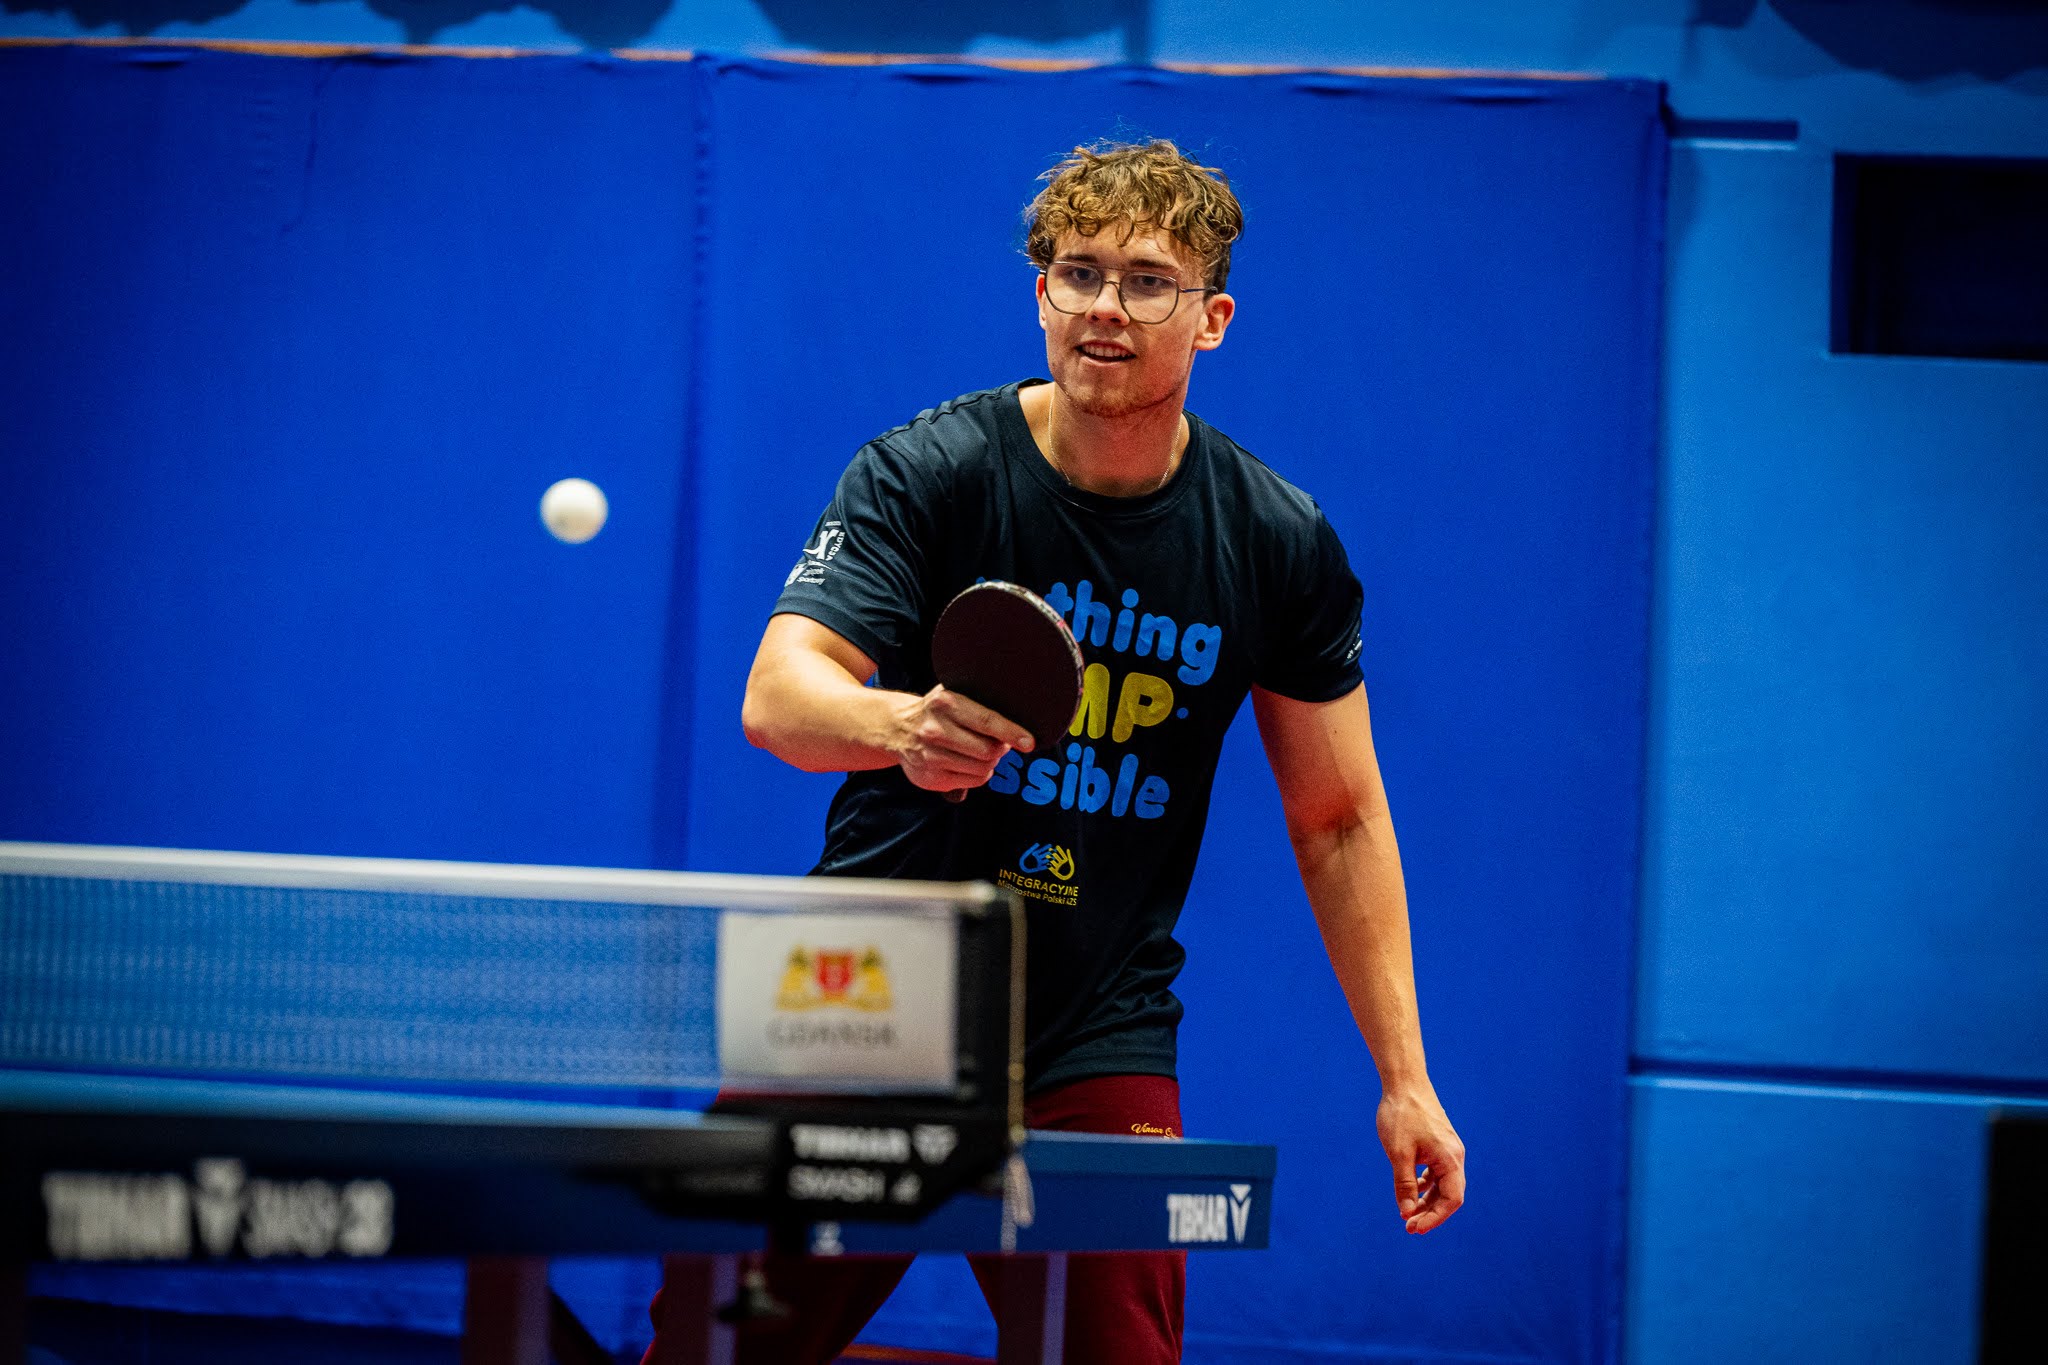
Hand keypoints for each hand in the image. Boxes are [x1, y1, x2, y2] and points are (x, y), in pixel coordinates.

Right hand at [891, 686, 1033, 796]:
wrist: (896, 729)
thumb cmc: (935, 711)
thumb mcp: (953, 695)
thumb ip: (980, 702)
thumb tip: (1016, 721)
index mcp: (946, 703)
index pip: (986, 721)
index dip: (1011, 732)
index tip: (1028, 742)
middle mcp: (935, 730)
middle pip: (988, 750)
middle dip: (1000, 749)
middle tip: (999, 744)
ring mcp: (931, 756)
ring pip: (982, 769)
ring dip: (989, 763)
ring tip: (980, 752)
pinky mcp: (930, 778)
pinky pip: (971, 782)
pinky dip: (977, 774)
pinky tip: (967, 763)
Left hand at [1376, 1084, 1464, 1233]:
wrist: (1404, 1082)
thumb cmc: (1401, 1115)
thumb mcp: (1399, 1153)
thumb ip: (1404, 1184)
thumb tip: (1406, 1212)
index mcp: (1450, 1159)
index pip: (1451, 1200)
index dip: (1435, 1218)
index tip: (1414, 1228)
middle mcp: (1454, 1156)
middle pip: (1449, 1195)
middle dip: (1430, 1213)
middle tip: (1408, 1227)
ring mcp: (1447, 1149)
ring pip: (1442, 1185)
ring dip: (1427, 1201)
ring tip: (1407, 1213)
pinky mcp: (1438, 1144)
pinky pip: (1436, 1172)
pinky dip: (1425, 1185)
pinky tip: (1411, 1190)